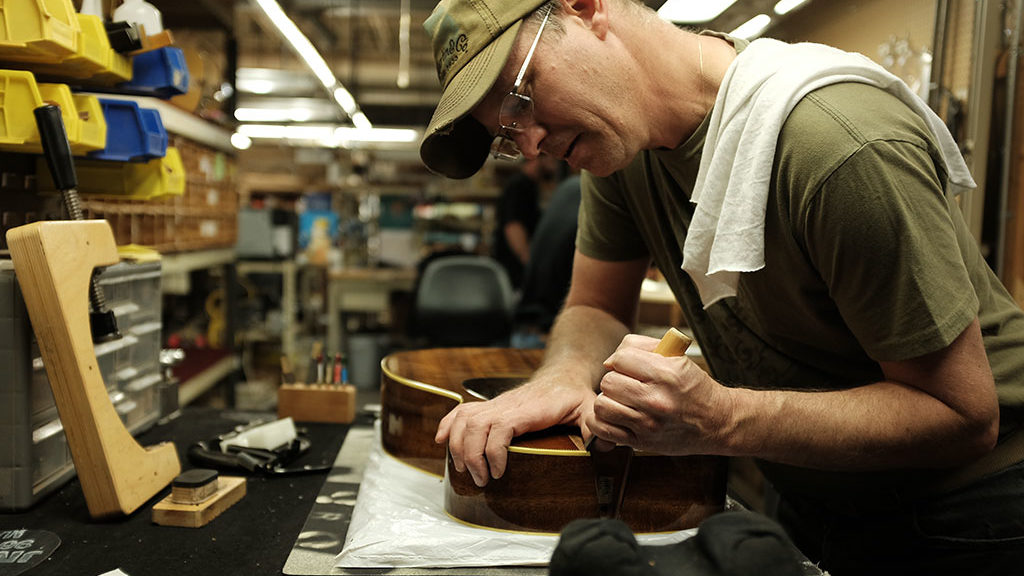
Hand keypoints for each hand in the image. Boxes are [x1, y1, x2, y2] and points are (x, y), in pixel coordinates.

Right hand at [436, 377, 593, 486]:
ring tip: (465, 471)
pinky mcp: (490, 407)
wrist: (563, 374)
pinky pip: (461, 412)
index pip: (501, 426)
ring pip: (464, 419)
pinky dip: (447, 426)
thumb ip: (596, 426)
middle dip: (471, 456)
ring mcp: (496, 404)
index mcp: (530, 408)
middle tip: (482, 480)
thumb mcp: (590, 409)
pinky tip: (441, 442)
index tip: (499, 473)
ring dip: (457, 446)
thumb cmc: (575, 395)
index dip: (494, 451)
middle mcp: (508, 404)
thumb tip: (606, 445)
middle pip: (475, 425)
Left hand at [585, 334, 732, 454]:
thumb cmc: (695, 388)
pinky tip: (615, 416)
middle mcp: (656, 400)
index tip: (625, 365)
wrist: (717, 422)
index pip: (621, 358)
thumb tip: (611, 360)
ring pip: (602, 405)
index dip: (619, 359)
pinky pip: (603, 429)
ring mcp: (648, 424)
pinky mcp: (641, 442)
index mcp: (666, 374)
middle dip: (614, 379)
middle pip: (609, 382)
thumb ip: (643, 348)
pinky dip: (602, 422)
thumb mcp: (677, 358)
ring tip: (621, 400)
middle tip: (625, 384)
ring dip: (608, 400)